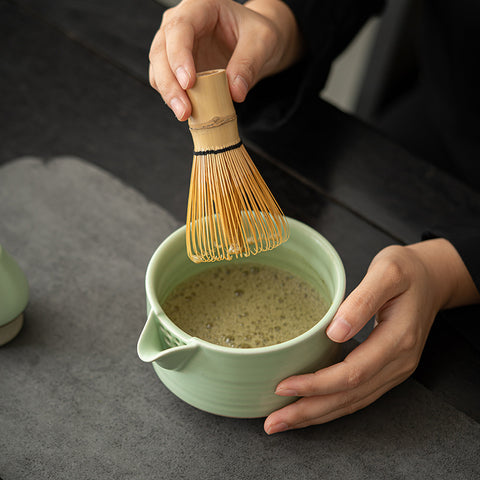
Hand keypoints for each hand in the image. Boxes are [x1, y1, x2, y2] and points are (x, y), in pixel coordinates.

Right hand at [149, 0, 302, 119]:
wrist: (255, 44)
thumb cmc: (257, 34)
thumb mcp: (262, 42)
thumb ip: (249, 64)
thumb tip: (235, 93)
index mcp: (199, 7)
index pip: (179, 29)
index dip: (179, 56)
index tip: (189, 83)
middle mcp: (179, 24)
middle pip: (160, 52)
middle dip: (169, 84)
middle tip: (184, 110)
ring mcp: (173, 47)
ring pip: (158, 70)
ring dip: (168, 95)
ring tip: (185, 114)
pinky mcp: (175, 68)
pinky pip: (165, 84)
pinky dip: (173, 99)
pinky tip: (188, 111)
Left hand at [264, 239, 479, 433]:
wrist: (431, 279)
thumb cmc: (407, 271)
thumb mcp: (387, 272)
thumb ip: (363, 300)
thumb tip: (336, 333)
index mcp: (397, 340)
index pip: (352, 373)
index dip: (316, 384)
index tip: (283, 386)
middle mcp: (398, 363)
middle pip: (349, 397)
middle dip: (309, 412)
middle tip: (273, 422)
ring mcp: (395, 370)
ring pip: (353, 402)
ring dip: (317, 415)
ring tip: (284, 421)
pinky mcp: (387, 369)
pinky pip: (358, 395)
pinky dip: (332, 406)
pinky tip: (311, 408)